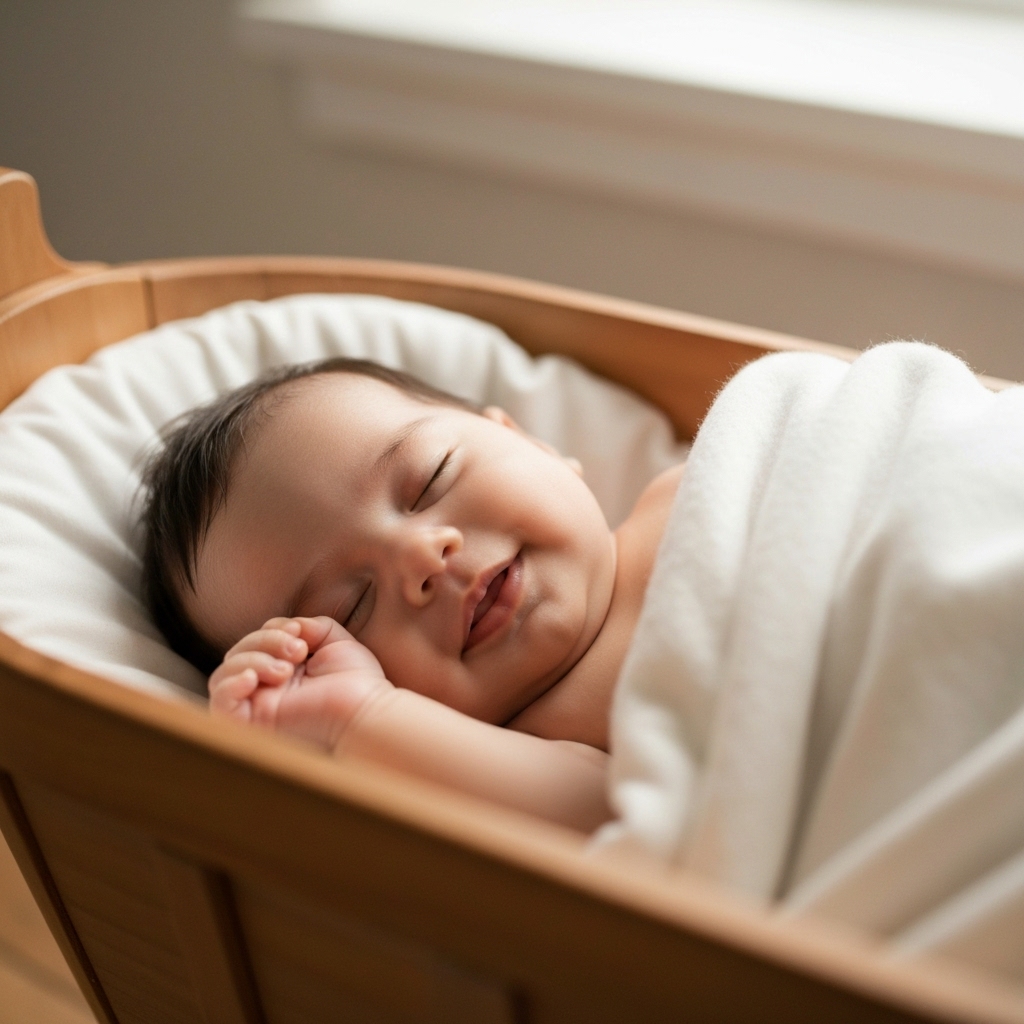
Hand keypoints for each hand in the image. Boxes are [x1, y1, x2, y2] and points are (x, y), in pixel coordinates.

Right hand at [207, 616, 393, 749]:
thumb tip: (290, 626)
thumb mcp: (335, 641)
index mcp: (283, 669)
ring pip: (223, 674)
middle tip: (298, 651)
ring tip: (286, 670)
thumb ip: (309, 626)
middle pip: (237, 653)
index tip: (299, 635)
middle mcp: (265, 688)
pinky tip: (253, 679)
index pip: (255, 641)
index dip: (271, 630)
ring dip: (253, 660)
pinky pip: (219, 704)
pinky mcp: (252, 724)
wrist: (365, 710)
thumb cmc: (358, 681)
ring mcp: (256, 706)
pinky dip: (230, 686)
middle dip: (264, 642)